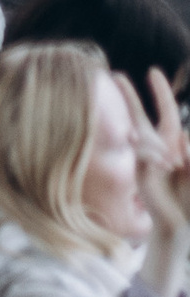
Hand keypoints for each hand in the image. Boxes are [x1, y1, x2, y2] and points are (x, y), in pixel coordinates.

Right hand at [131, 72, 189, 292]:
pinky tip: (167, 166)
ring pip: (143, 134)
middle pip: (139, 115)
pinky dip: (157, 155)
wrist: (182, 225)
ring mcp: (146, 159)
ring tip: (174, 165)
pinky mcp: (140, 172)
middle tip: (114, 75)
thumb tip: (181, 138)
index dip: (161, 92)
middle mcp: (157, 147)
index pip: (167, 112)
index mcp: (173, 143)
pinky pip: (145, 152)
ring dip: (160, 146)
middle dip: (128, 96)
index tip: (153, 72)